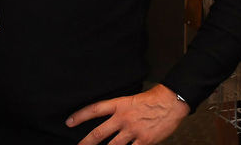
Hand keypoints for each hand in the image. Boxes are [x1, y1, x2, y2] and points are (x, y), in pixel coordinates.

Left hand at [67, 84, 188, 144]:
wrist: (171, 102)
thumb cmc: (153, 100)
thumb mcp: (131, 100)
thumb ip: (119, 110)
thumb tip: (109, 119)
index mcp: (119, 105)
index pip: (94, 110)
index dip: (80, 116)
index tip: (69, 122)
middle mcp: (123, 118)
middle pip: (99, 133)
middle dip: (86, 142)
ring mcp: (133, 131)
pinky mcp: (144, 141)